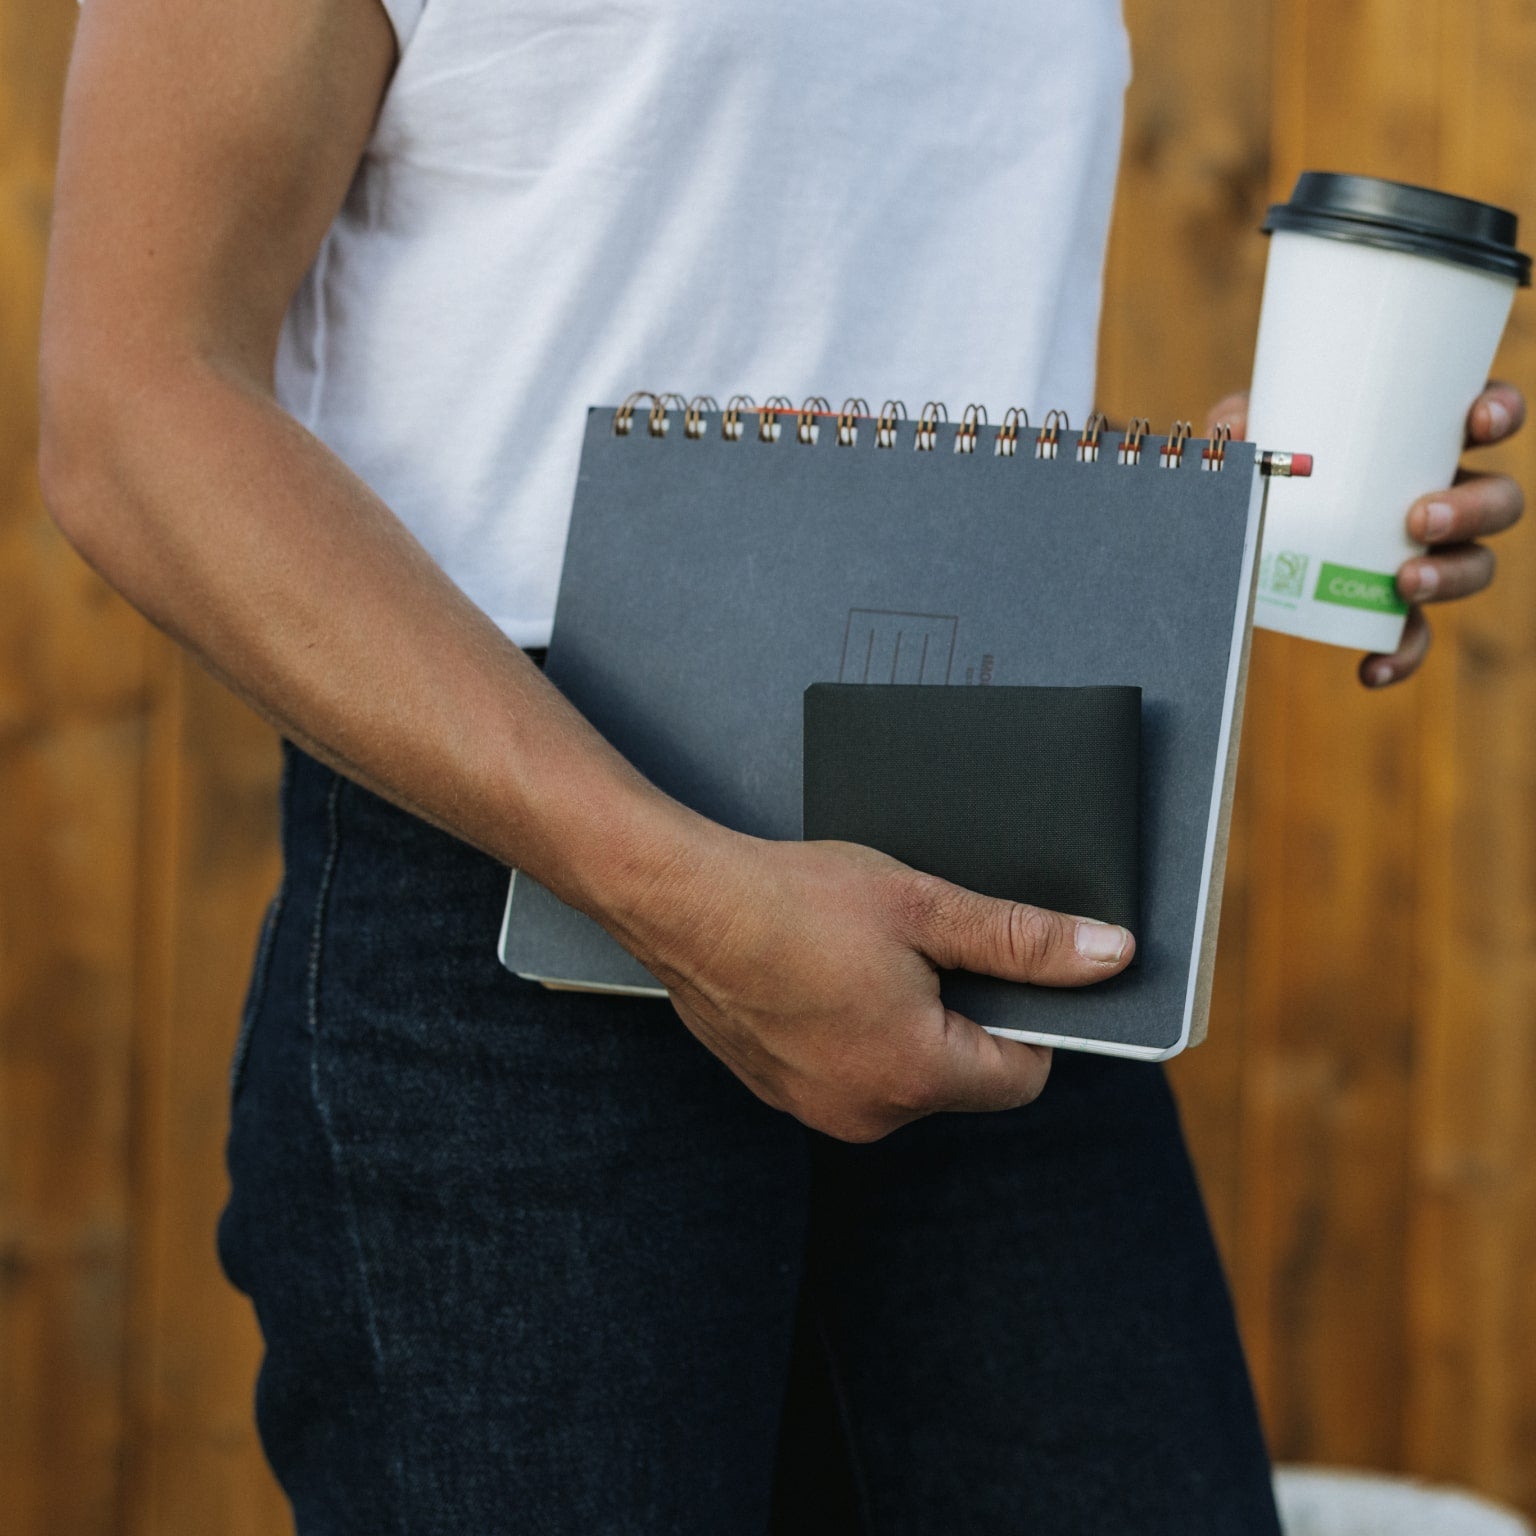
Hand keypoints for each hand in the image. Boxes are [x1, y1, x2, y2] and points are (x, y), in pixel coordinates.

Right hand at [616, 828, 1134, 1142]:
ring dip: (903, 1023)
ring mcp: (815, 1109)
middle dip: (957, 1014)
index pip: (1022, 1075)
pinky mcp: (778, 1092)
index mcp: (915, 1073)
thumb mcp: (924, 905)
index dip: (1026, 1017)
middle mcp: (867, 1113)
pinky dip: (852, 1031)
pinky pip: (848, 1071)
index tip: (996, 965)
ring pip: (902, 1074)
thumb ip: (1024, 938)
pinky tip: (822, 974)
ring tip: (861, 956)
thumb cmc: (795, 898)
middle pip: (959, 1075)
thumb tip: (1111, 956)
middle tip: (917, 946)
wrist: (680, 900)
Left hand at [1205, 384, 1525, 686]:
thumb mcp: (1254, 435)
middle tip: (1420, 519)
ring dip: (1451, 577)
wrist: (1248, 524)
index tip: (1477, 423)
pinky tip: (1371, 669)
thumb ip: (1241, 424)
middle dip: (1473, 510)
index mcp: (1422, 439)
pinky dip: (1400, 654)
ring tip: (1405, 583)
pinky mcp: (1392, 606)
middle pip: (1499, 501)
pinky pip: (1414, 636)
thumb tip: (1235, 432)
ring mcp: (1425, 554)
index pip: (1485, 418)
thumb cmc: (1271, 458)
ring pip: (1475, 566)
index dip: (1498, 414)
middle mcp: (1440, 495)